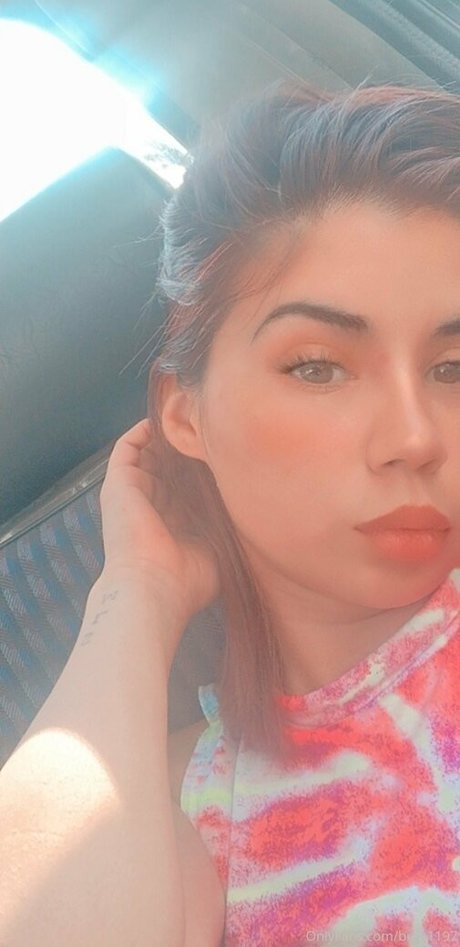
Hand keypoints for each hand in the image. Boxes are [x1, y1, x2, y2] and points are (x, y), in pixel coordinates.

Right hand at [98, 418, 221, 621]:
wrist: (154, 587)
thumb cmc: (187, 580)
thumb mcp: (216, 549)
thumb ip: (226, 527)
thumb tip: (251, 506)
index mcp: (173, 523)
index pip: (187, 484)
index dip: (204, 465)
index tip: (228, 447)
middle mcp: (152, 506)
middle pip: (168, 464)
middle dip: (188, 446)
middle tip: (212, 423)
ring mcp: (133, 493)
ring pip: (149, 452)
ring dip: (167, 434)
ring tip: (191, 413)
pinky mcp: (118, 483)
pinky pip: (128, 446)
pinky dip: (145, 430)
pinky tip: (169, 419)